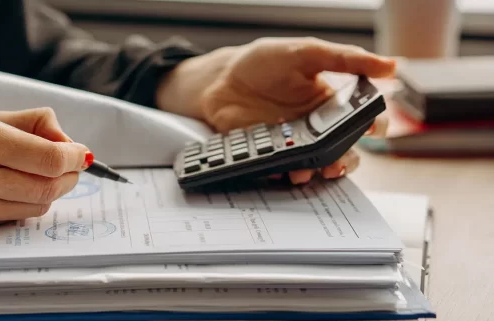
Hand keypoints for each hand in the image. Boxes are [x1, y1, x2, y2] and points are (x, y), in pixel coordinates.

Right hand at [0, 108, 89, 229]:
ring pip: (36, 205)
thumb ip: (25, 123)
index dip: (73, 156)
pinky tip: (16, 186)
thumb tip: (65, 138)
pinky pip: (15, 216)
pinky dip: (27, 202)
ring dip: (51, 190)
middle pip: (49, 186)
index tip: (79, 152)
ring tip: (43, 174)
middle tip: (69, 163)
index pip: (49, 158)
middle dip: (68, 175)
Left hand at [156, 37, 394, 182]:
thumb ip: (344, 59)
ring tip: (312, 170)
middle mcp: (317, 125)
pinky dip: (286, 173)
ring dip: (320, 170)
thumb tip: (390, 65)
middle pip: (345, 149)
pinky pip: (285, 169)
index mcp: (332, 101)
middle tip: (339, 160)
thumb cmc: (263, 62)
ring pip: (318, 164)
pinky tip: (283, 169)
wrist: (220, 80)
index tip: (372, 129)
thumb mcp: (305, 52)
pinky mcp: (271, 153)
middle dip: (347, 159)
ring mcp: (294, 142)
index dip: (374, 125)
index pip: (364, 118)